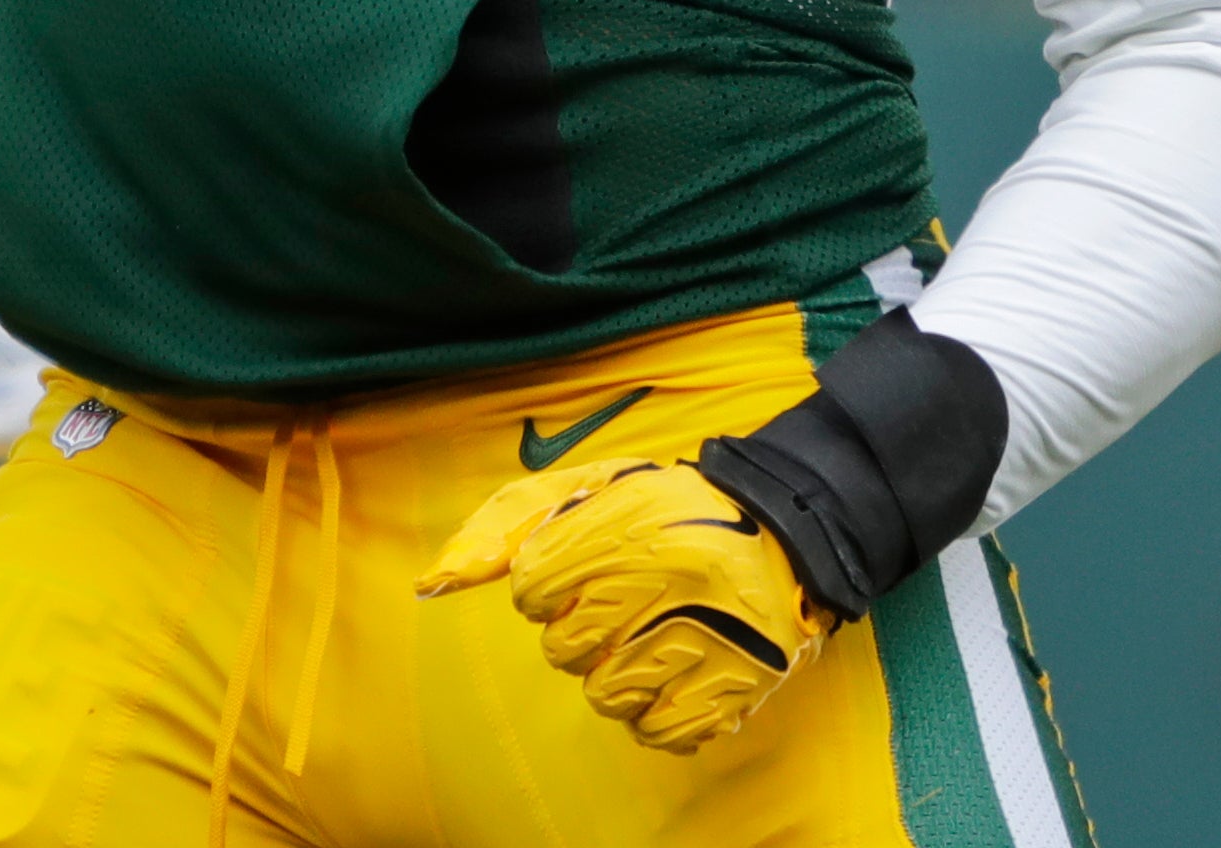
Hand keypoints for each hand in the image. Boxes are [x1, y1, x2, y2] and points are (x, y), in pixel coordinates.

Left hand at [418, 456, 836, 753]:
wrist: (787, 528)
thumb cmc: (671, 509)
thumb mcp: (592, 490)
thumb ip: (509, 525)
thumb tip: (433, 581)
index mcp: (629, 524)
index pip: (533, 586)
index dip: (547, 586)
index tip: (580, 573)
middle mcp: (669, 578)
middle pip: (565, 648)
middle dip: (579, 632)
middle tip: (619, 606)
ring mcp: (708, 634)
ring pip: (607, 694)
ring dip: (615, 673)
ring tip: (646, 638)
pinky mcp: (738, 681)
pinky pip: (658, 730)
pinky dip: (654, 712)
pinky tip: (670, 674)